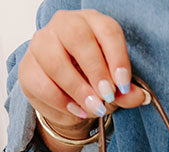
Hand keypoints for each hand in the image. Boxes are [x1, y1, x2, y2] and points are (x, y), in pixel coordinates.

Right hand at [18, 10, 146, 151]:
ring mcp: (42, 43)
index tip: (123, 84)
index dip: (117, 57)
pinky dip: (62, 101)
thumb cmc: (93, 84)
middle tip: (108, 95)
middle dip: (95, 69)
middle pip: (77, 36)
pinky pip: (42, 83)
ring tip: (95, 108)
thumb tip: (140, 96)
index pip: (106, 30)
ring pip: (55, 60)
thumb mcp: (115, 88)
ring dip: (78, 88)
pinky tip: (77, 110)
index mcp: (92, 23)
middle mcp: (65, 25)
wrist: (67, 101)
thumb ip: (126, 92)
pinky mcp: (28, 68)